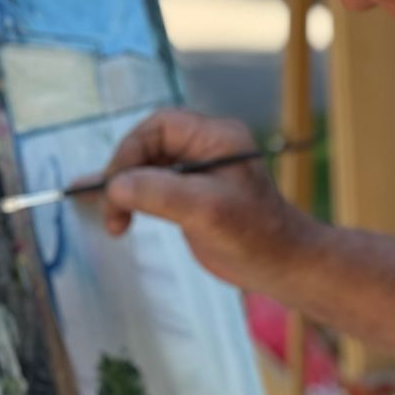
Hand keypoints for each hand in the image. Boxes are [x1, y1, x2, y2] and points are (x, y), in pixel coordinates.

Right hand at [94, 109, 318, 294]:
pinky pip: (153, 189)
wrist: (282, 267)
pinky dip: (132, 201)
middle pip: (148, 146)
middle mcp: (205, 148)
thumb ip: (159, 192)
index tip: (116, 186)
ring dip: (125, 192)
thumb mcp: (205, 210)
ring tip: (114, 222)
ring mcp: (197, 173)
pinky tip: (113, 214)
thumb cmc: (254, 234)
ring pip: (146, 169)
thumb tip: (114, 185)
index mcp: (216, 137)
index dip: (131, 150)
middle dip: (124, 175)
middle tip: (112, 210)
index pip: (160, 127)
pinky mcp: (190, 197)